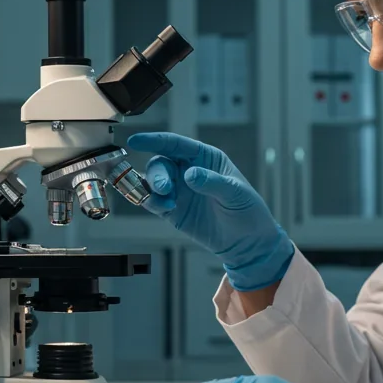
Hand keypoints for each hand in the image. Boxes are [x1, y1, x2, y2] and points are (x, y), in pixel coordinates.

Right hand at [126, 132, 293, 290]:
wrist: (247, 242)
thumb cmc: (247, 211)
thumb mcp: (236, 193)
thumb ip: (212, 182)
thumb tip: (190, 174)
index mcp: (205, 158)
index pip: (176, 144)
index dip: (154, 140)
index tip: (135, 141)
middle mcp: (188, 170)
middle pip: (161, 163)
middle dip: (158, 174)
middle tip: (164, 188)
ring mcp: (179, 191)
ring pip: (153, 182)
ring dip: (153, 189)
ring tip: (168, 203)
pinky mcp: (173, 210)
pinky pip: (152, 201)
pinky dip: (151, 202)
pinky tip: (163, 208)